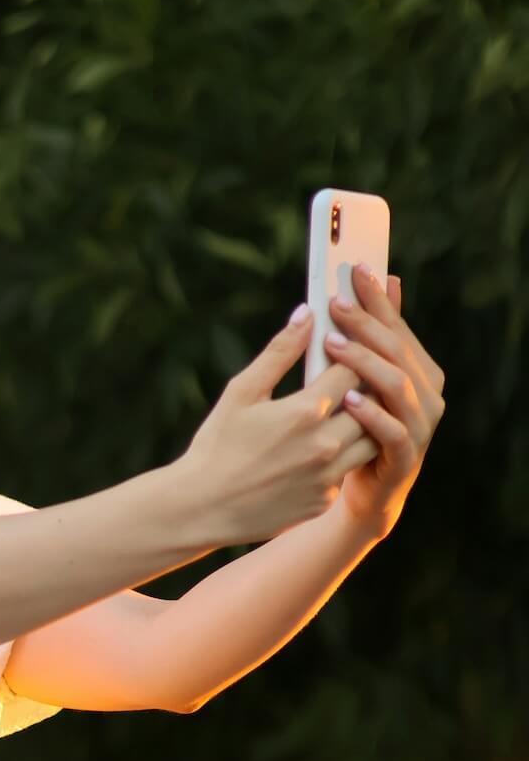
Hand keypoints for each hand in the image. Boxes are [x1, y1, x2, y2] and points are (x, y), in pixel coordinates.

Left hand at [323, 263, 445, 539]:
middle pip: (398, 350)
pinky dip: (370, 413)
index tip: (355, 268)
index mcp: (421, 370)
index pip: (398, 327)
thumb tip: (387, 279)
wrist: (361, 492)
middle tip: (335, 304)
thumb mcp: (362, 380)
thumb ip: (376, 336)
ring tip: (333, 344)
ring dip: (364, 362)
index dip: (379, 298)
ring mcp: (420, 427)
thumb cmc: (357, 429)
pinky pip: (391, 431)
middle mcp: (428, 395)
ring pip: (397, 385)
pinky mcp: (406, 457)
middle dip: (367, 323)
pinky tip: (346, 398)